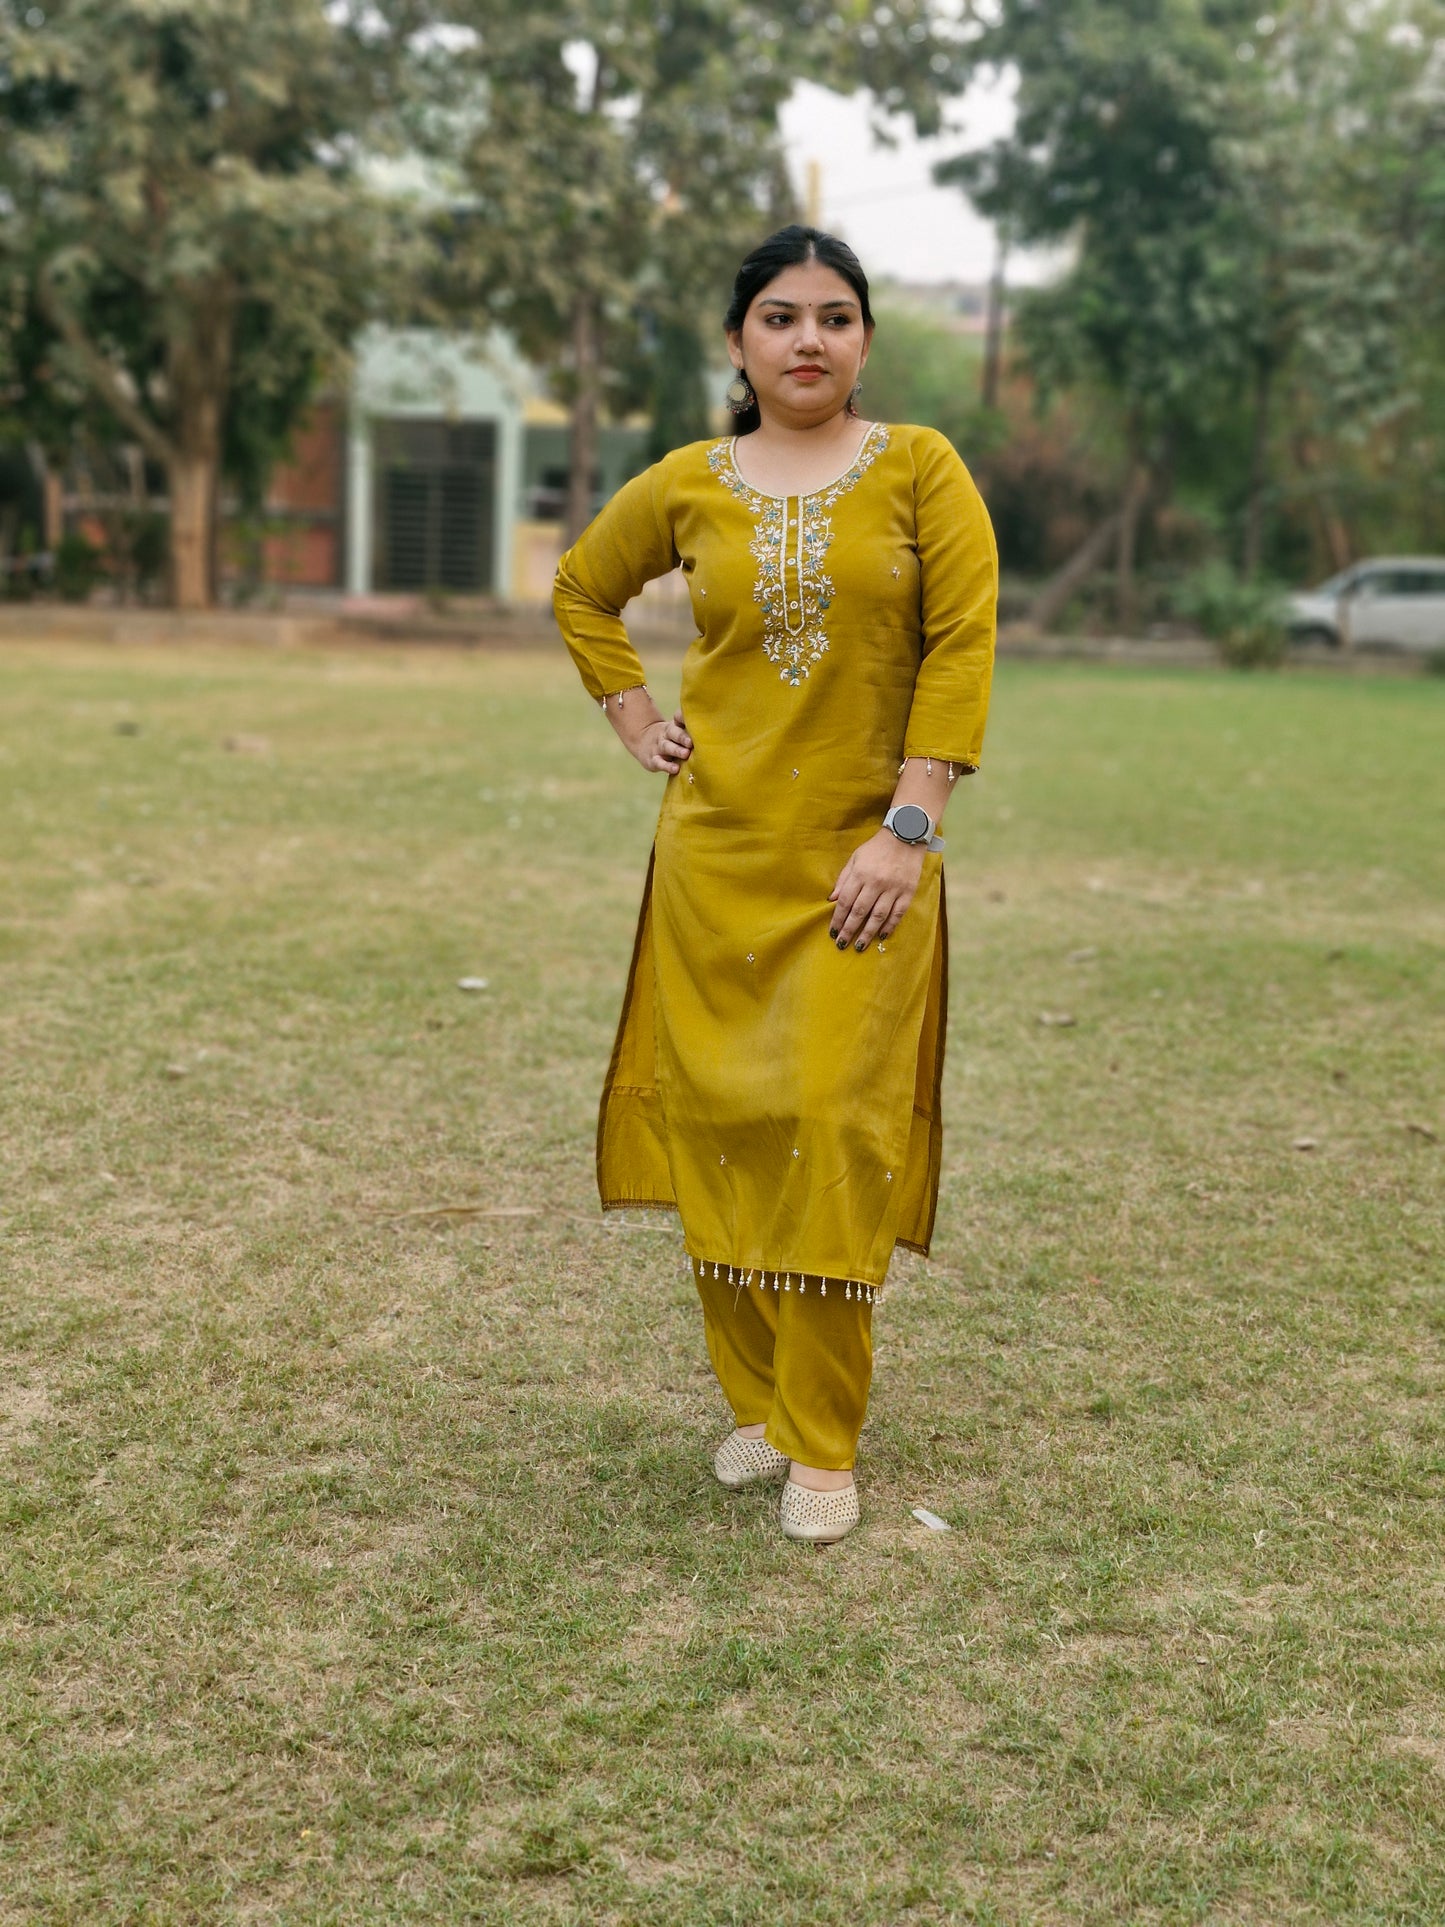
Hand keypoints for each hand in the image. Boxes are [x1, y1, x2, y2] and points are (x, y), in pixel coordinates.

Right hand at [632, 710, 692, 774]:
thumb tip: (720, 732)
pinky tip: (675, 769)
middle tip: (692, 741)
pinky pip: (659, 762)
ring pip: (666, 746)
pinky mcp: (653, 759)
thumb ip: (693, 731)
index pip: (678, 718)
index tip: (696, 718)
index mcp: (675, 725)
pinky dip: (666, 766)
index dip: (684, 717)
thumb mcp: (679, 731)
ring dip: (676, 750)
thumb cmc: (672, 739)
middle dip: (683, 736)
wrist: (643, 742)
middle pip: (673, 732)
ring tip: (686, 754)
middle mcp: (666, 734)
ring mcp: (658, 746)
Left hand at [828, 829, 923, 952]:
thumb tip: (831, 900)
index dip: (838, 919)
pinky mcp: (908, 891)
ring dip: (867, 933)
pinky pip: (898, 913)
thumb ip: (843, 879)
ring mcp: (893, 888)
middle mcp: (876, 883)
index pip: (845, 901)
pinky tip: (882, 936)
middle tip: (842, 945)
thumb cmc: (876, 848)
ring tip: (859, 946)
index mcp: (861, 874)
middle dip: (849, 931)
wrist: (906, 835)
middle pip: (859, 912)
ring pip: (878, 916)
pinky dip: (890, 926)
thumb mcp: (855, 858)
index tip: (833, 932)